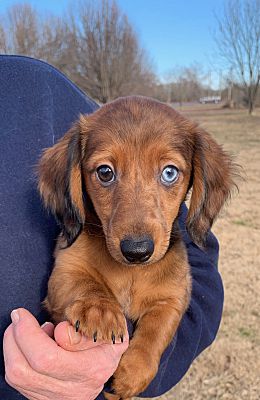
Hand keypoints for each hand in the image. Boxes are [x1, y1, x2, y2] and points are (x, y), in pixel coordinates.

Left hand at [3, 308, 128, 399]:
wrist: (106, 365)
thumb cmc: (106, 340)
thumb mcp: (108, 331)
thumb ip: (85, 330)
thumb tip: (60, 332)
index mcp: (92, 369)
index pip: (48, 358)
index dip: (34, 335)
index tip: (44, 321)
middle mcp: (71, 390)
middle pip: (23, 369)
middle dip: (17, 336)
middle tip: (20, 314)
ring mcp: (54, 398)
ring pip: (16, 375)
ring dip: (13, 344)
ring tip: (27, 327)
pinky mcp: (41, 398)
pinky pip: (17, 378)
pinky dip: (16, 355)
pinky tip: (30, 343)